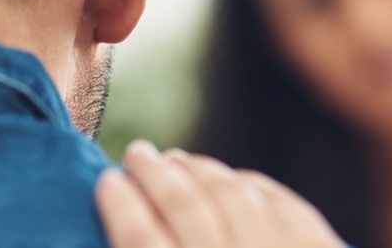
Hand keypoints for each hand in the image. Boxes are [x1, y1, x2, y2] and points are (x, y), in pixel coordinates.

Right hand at [95, 140, 344, 247]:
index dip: (120, 205)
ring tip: (180, 161)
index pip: (139, 240)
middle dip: (155, 174)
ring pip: (232, 197)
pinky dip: (255, 188)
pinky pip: (284, 207)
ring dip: (202, 172)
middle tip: (137, 153)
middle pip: (184, 207)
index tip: (108, 180)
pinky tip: (237, 180)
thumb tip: (133, 217)